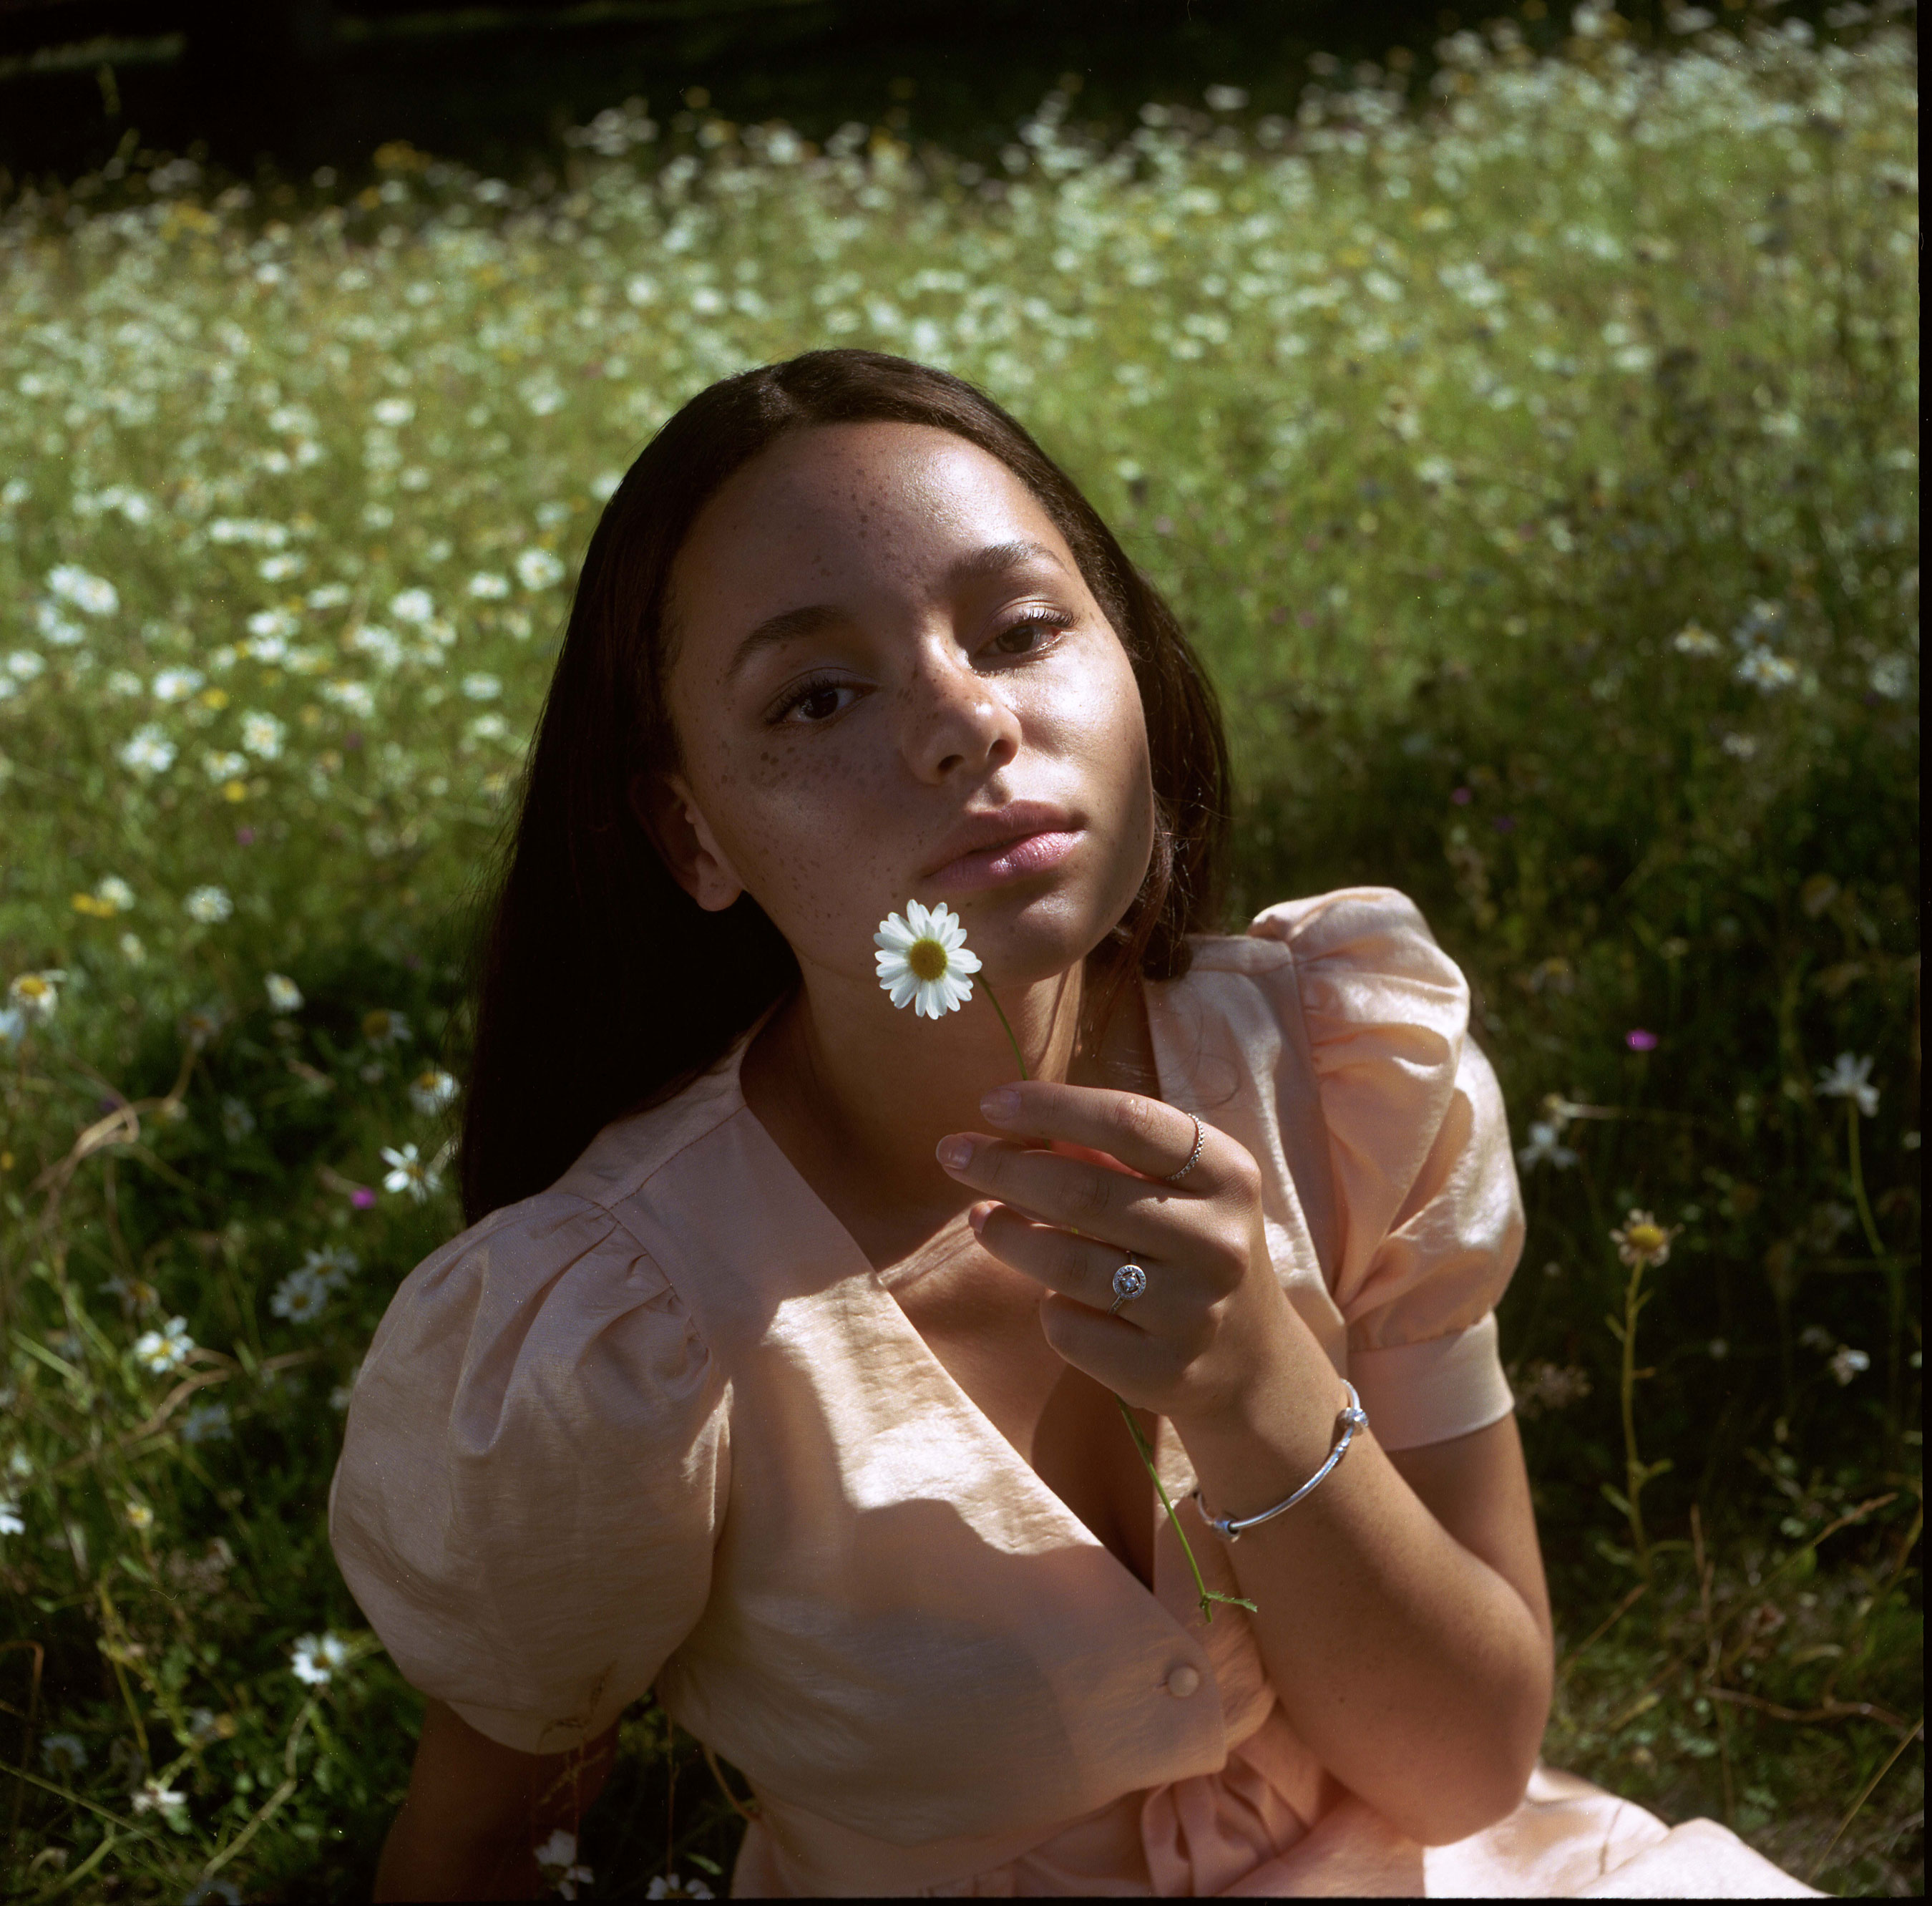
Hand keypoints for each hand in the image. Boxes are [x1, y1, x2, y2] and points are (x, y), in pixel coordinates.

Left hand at [936, 1079, 1294, 1431]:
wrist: (1249, 1359)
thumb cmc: (1190, 1244)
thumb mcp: (1179, 1186)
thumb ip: (1110, 1151)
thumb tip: (1012, 1120)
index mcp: (1228, 1174)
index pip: (1129, 1121)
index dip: (1052, 1107)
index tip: (990, 1103)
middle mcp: (1218, 1241)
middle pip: (1082, 1191)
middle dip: (1002, 1167)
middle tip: (952, 1153)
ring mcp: (1193, 1310)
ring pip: (1066, 1264)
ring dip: (1006, 1235)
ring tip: (980, 1218)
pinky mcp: (1162, 1370)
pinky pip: (1070, 1327)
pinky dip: (1049, 1305)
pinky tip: (1050, 1294)